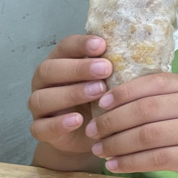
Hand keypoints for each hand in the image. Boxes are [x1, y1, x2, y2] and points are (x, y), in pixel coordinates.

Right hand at [29, 36, 112, 157]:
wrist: (89, 132)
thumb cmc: (100, 97)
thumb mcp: (108, 79)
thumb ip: (114, 65)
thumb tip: (138, 48)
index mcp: (61, 61)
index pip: (64, 46)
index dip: (81, 44)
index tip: (102, 44)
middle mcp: (45, 81)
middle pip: (49, 69)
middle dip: (78, 68)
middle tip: (105, 69)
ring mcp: (39, 106)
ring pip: (42, 97)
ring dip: (71, 93)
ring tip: (99, 92)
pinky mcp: (40, 129)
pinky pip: (41, 127)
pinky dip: (58, 124)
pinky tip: (77, 120)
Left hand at [85, 72, 177, 177]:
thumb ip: (161, 98)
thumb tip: (112, 99)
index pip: (152, 83)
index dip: (123, 92)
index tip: (100, 103)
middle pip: (145, 110)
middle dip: (112, 121)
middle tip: (92, 131)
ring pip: (147, 135)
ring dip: (117, 144)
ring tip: (99, 150)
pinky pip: (156, 159)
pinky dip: (131, 163)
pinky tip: (115, 166)